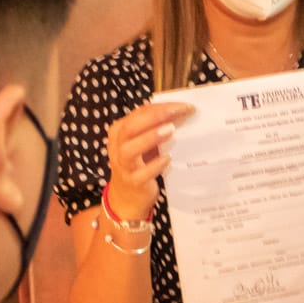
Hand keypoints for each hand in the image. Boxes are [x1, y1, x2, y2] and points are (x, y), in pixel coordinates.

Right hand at [105, 102, 194, 219]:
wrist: (127, 197)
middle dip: (156, 116)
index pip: (139, 113)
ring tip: (171, 130)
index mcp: (120, 131)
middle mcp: (118, 146)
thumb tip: (182, 113)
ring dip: (151, 138)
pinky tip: (168, 159)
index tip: (185, 105)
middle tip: (179, 112)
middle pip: (131, 127)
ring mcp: (123, 165)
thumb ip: (156, 128)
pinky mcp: (132, 182)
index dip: (162, 107)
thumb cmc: (139, 163)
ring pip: (130, 149)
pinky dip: (155, 165)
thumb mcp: (144, 143)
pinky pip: (142, 174)